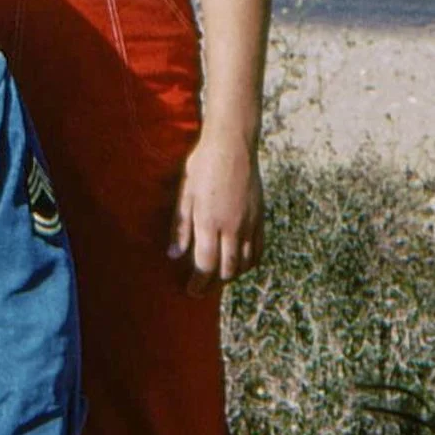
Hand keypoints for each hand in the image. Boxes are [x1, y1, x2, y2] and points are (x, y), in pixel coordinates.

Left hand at [168, 125, 263, 293]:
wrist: (232, 144)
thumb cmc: (202, 165)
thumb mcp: (184, 193)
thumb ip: (179, 227)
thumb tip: (173, 256)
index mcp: (209, 221)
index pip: (206, 265)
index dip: (198, 283)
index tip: (191, 291)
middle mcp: (232, 226)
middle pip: (226, 269)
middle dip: (213, 284)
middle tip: (202, 288)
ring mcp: (250, 222)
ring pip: (245, 263)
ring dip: (231, 275)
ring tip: (218, 277)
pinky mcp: (260, 217)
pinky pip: (259, 250)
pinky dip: (249, 263)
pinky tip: (240, 264)